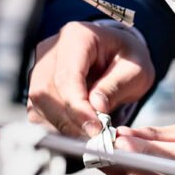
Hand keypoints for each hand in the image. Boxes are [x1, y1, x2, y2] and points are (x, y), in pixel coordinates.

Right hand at [27, 21, 154, 136]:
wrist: (119, 55)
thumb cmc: (128, 59)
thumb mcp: (136, 70)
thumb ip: (116, 86)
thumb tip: (96, 107)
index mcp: (77, 37)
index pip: (67, 76)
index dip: (77, 106)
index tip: (95, 129)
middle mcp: (52, 50)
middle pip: (46, 92)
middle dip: (69, 120)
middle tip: (94, 137)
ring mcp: (41, 67)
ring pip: (38, 103)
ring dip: (62, 125)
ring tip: (89, 134)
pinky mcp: (38, 84)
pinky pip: (38, 110)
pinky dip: (57, 124)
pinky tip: (78, 129)